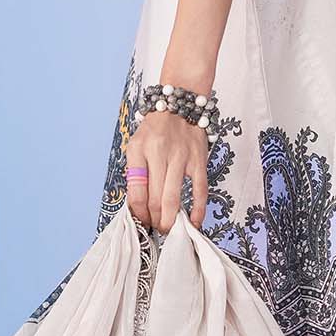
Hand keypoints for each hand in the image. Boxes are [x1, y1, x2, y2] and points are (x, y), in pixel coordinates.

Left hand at [123, 108, 208, 234]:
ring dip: (170, 220)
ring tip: (168, 229)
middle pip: (154, 199)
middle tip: (155, 228)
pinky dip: (197, 210)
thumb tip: (139, 206)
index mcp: (139, 151)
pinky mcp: (198, 161)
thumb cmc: (154, 130)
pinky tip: (194, 223)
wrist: (178, 106)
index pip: (136, 192)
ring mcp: (181, 158)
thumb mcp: (135, 147)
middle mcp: (159, 154)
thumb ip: (135, 173)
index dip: (138, 213)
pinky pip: (199, 190)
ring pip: (173, 198)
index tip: (141, 221)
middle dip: (154, 220)